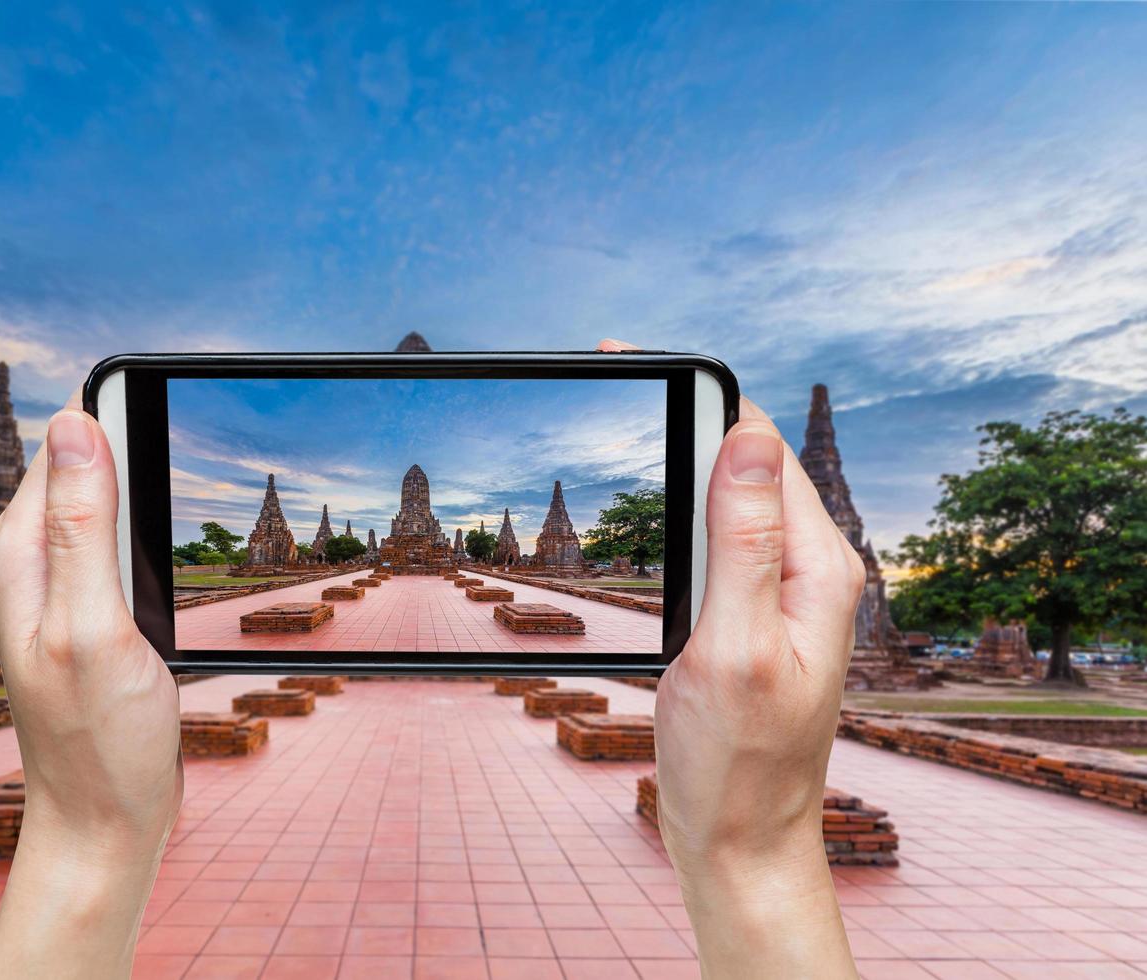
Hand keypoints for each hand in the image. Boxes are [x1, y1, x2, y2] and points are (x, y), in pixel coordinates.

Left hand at [0, 393, 182, 979]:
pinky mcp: (88, 610)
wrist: (103, 818)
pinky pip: (114, 541)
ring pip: (101, 499)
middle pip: (81, 461)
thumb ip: (83, 527)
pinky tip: (168, 539)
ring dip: (140, 483)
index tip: (160, 394)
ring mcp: (59, 587)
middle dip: (129, 437)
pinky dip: (146, 528)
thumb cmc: (98, 738)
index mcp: (20, 553)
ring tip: (179, 468)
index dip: (112, 408)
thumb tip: (75, 424)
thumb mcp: (94, 626)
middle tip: (182, 428)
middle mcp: (31, 561)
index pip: (61, 440)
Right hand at [599, 340, 860, 976]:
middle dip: (690, 405)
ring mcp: (783, 590)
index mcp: (816, 567)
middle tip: (617, 371)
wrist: (741, 838)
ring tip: (633, 411)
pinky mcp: (756, 611)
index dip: (703, 388)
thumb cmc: (736, 761)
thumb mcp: (734, 648)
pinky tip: (657, 495)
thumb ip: (742, 543)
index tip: (634, 357)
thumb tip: (744, 439)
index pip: (762, 442)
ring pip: (735, 492)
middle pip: (750, 457)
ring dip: (688, 449)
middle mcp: (809, 568)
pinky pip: (725, 533)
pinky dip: (687, 501)